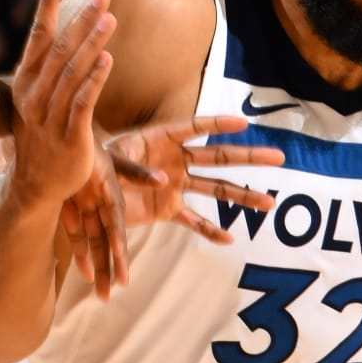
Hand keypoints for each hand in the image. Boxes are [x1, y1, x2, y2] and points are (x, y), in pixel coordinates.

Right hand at [8, 0, 115, 217]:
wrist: (35, 185)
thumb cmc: (42, 136)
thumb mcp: (39, 99)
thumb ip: (50, 69)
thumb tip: (62, 34)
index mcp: (25, 82)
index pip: (37, 35)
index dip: (46, 3)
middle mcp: (34, 96)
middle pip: (59, 49)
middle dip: (82, 20)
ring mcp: (50, 117)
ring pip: (72, 73)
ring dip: (91, 43)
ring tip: (109, 18)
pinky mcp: (70, 137)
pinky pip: (82, 103)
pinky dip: (94, 80)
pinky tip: (108, 59)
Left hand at [60, 114, 284, 299]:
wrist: (81, 191)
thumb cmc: (93, 165)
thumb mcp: (110, 162)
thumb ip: (134, 170)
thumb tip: (163, 180)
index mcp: (161, 139)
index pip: (196, 128)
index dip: (219, 124)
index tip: (245, 123)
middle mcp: (175, 160)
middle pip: (219, 158)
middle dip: (249, 159)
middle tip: (280, 157)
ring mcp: (175, 186)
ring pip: (216, 189)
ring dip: (242, 196)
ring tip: (270, 203)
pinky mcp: (167, 209)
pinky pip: (193, 220)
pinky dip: (209, 230)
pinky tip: (230, 239)